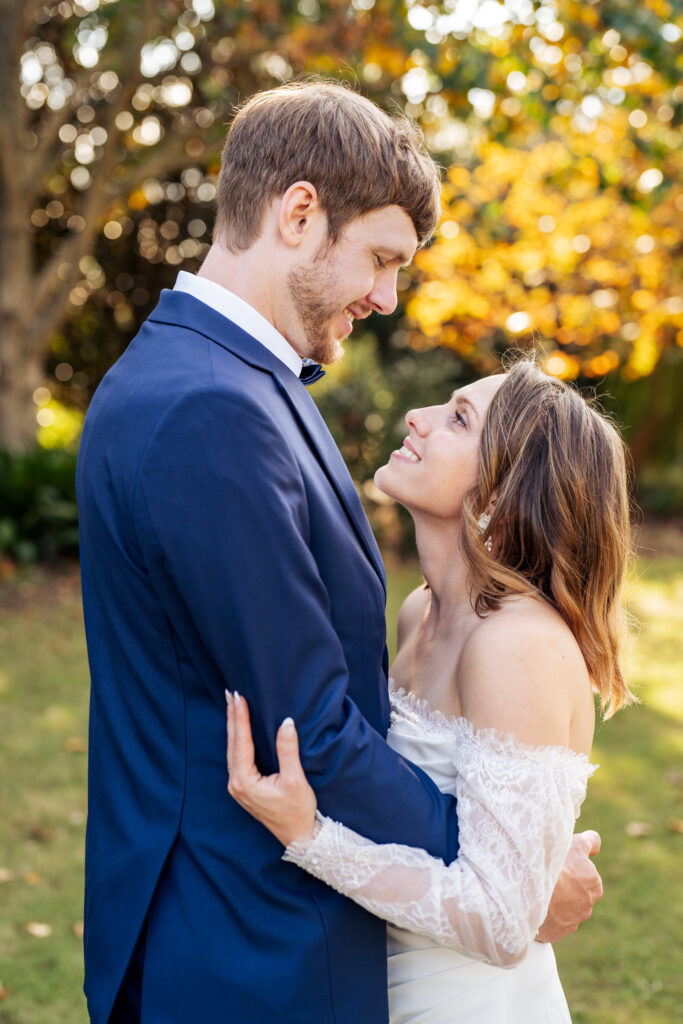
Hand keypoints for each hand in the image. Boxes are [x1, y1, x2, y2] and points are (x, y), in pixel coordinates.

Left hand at [226, 691, 317, 846]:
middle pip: (232, 743)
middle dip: (232, 717)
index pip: (241, 742)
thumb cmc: (298, 811)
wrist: (298, 836)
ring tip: (232, 705)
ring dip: (233, 726)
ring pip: (232, 749)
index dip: (240, 717)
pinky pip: (236, 757)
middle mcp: (236, 784)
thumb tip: (286, 722)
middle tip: (230, 693)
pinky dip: (237, 739)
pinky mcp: (244, 788)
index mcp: (245, 781)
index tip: (239, 697)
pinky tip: (238, 729)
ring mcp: (238, 787)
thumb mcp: (295, 780)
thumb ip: (288, 750)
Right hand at [536, 830, 602, 942]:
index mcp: (594, 883)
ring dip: (556, 901)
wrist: (532, 892)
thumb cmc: (554, 865)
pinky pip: (553, 922)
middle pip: (575, 892)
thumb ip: (590, 842)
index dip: (574, 866)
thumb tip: (595, 842)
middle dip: (566, 886)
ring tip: (539, 889)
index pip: (587, 873)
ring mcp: (572, 920)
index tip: (562, 864)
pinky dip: (546, 915)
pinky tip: (536, 904)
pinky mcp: (558, 932)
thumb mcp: (574, 844)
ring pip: (564, 908)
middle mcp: (587, 904)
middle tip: (548, 875)